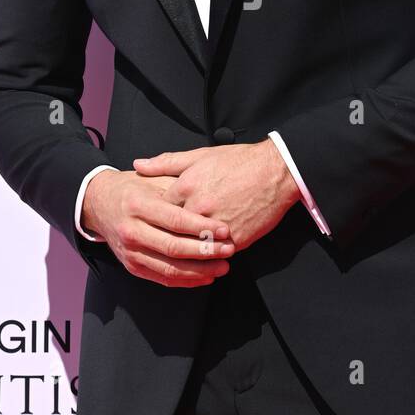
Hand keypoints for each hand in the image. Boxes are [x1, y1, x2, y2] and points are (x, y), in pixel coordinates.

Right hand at [82, 168, 234, 286]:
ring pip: (169, 268)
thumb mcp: (153, 179)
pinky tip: (206, 276)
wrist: (98, 203)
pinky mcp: (132, 266)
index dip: (202, 228)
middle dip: (205, 251)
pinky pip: (162, 278)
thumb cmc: (133, 189)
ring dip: (200, 270)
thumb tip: (209, 198)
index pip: (175, 220)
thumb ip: (178, 188)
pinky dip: (186, 281)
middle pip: (173, 247)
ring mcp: (130, 251)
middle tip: (228, 249)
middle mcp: (131, 230)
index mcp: (137, 204)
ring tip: (223, 266)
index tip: (224, 230)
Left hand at [132, 140, 300, 250]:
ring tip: (186, 255)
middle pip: (172, 234)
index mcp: (186, 187)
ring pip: (193, 248)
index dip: (158, 218)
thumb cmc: (239, 162)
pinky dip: (211, 257)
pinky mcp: (236, 239)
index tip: (157, 223)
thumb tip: (138, 165)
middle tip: (164, 245)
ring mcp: (217, 225)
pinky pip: (216, 254)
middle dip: (168, 240)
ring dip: (189, 253)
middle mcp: (198, 208)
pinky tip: (208, 259)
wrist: (276, 171)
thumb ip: (166, 162)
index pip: (160, 212)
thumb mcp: (199, 156)